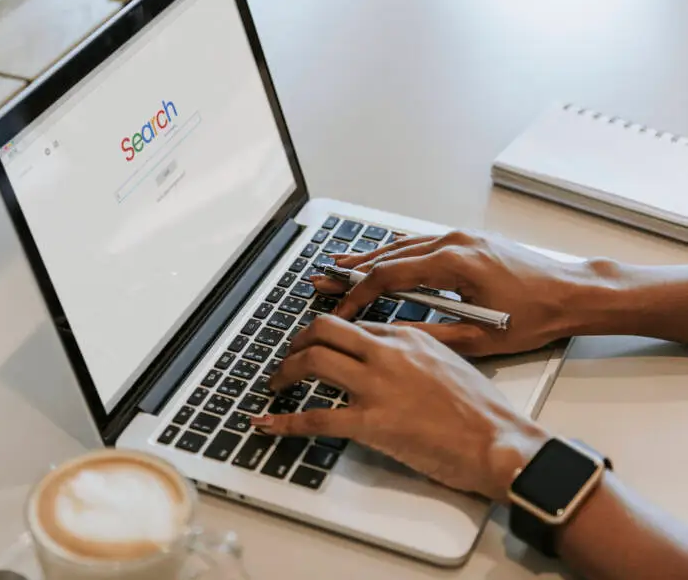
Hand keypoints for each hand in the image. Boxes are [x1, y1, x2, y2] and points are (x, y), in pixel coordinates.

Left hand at [252, 316, 548, 500]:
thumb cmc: (483, 411)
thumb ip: (416, 356)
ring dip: (285, 371)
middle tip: (288, 357)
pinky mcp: (371, 421)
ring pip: (313, 361)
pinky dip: (284, 421)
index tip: (315, 342)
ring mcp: (377, 385)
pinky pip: (315, 417)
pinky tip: (267, 424)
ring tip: (276, 384)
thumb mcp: (450, 364)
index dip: (327, 333)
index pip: (354, 324)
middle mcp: (387, 352)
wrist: (499, 441)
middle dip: (297, 341)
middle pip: (325, 329)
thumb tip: (390, 363)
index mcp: (408, 337)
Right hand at [314, 230, 588, 356]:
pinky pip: (420, 243)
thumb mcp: (482, 336)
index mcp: (454, 263)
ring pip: (402, 245)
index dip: (359, 294)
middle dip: (352, 270)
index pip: (390, 276)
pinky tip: (379, 256)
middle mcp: (454, 242)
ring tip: (338, 264)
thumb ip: (432, 334)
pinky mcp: (468, 241)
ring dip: (369, 256)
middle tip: (322, 278)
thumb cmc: (536, 316)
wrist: (573, 292)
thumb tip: (393, 335)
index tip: (341, 309)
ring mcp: (461, 237)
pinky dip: (395, 251)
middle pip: (389, 255)